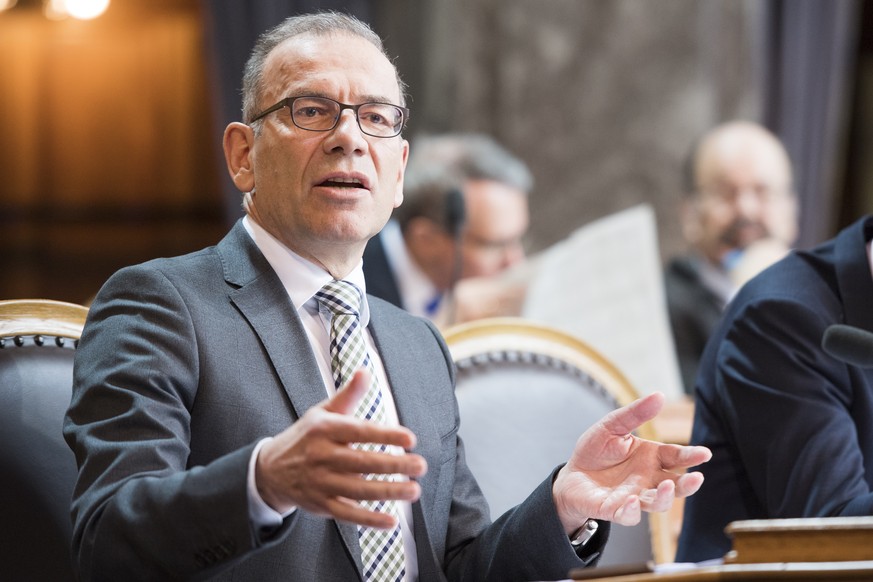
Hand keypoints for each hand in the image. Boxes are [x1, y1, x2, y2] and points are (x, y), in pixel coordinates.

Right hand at [255, 370, 427, 528]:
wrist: (271, 469)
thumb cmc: (307, 436)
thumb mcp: (322, 412)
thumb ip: (348, 395)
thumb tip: (365, 371)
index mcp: (325, 430)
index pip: (359, 432)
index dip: (385, 436)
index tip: (410, 438)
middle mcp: (322, 456)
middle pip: (362, 463)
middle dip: (395, 465)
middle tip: (421, 465)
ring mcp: (320, 483)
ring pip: (359, 490)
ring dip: (389, 492)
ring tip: (415, 490)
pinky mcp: (321, 505)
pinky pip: (347, 515)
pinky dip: (369, 520)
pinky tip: (391, 521)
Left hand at [552, 392, 710, 531]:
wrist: (572, 474)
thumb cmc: (596, 450)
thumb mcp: (612, 426)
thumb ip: (635, 414)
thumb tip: (659, 395)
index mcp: (651, 458)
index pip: (676, 457)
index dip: (691, 456)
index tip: (704, 454)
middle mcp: (647, 479)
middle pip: (675, 485)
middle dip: (688, 484)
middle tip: (697, 478)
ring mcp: (633, 496)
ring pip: (657, 503)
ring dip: (664, 497)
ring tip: (667, 486)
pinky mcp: (614, 510)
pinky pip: (628, 515)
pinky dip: (632, 511)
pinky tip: (633, 501)